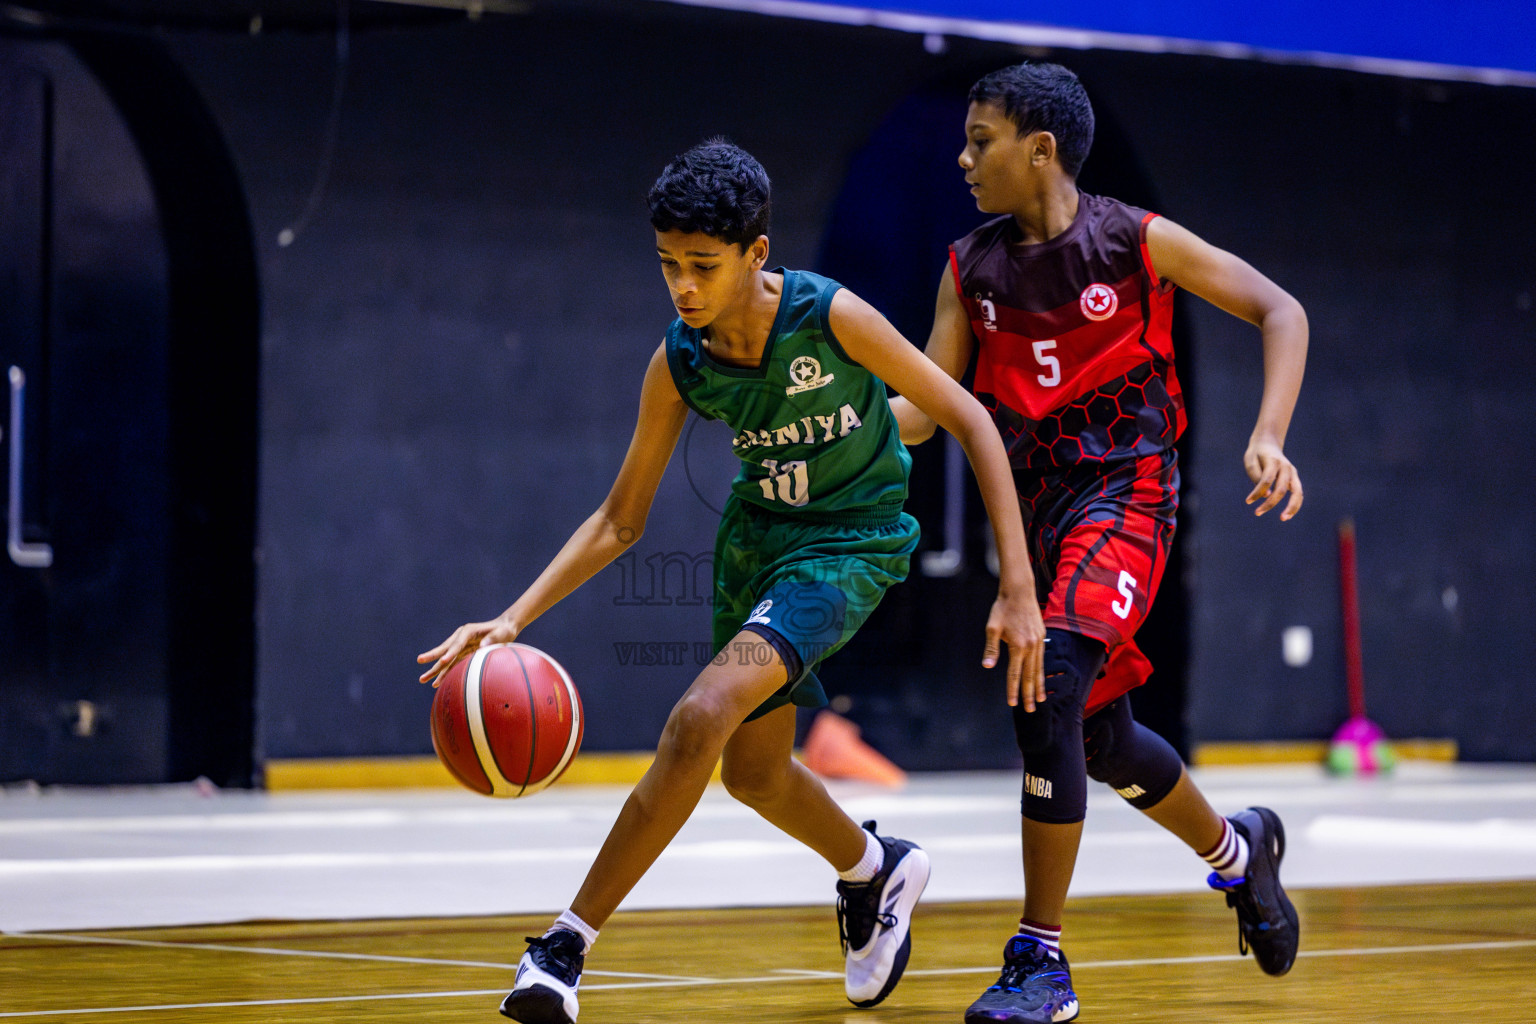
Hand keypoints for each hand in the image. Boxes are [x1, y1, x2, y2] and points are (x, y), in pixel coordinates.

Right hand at [416, 617, 518, 684]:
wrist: (505, 627)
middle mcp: (461, 637)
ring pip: (445, 659)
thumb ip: (493, 638)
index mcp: (468, 631)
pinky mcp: (463, 652)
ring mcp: (460, 645)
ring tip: (422, 680)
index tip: (443, 661)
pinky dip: (444, 673)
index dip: (450, 653)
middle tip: (419, 660)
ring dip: (434, 670)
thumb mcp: (502, 633)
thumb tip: (483, 646)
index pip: (457, 643)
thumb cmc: (504, 630)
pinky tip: (437, 683)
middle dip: (432, 656)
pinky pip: (452, 665)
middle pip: (445, 649)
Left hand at [982, 590, 1046, 709]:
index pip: (1014, 674)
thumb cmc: (1002, 609)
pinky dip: (1041, 671)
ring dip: (1039, 686)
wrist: (1019, 591)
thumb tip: (987, 666)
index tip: (1013, 704)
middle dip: (1030, 694)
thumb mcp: (992, 628)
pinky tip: (1040, 678)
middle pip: (1030, 676)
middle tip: (1030, 710)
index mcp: (1018, 646)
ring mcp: (1039, 642)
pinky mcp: (1042, 637)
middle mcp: (1031, 646)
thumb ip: (991, 649)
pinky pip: (1042, 659)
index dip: (1013, 690)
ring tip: (1040, 699)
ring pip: (1039, 669)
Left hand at [1244, 437, 1302, 520]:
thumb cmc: (1256, 454)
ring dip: (1291, 507)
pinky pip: (1298, 493)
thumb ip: (1257, 476)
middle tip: (1257, 513)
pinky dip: (1295, 504)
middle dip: (1270, 503)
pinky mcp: (1294, 478)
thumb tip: (1266, 495)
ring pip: (1297, 492)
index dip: (1257, 492)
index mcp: (1273, 461)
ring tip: (1283, 518)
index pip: (1266, 480)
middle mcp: (1286, 467)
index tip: (1248, 501)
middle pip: (1282, 488)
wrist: (1268, 443)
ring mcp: (1292, 473)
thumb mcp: (1250, 461)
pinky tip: (1287, 515)